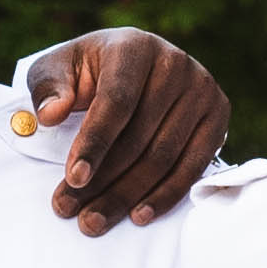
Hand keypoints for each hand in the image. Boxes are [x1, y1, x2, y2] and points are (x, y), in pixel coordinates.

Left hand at [25, 31, 230, 232]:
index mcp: (134, 47)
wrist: (130, 67)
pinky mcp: (218, 114)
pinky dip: (166, 194)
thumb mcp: (56, 70)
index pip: (117, 102)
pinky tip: (139, 215)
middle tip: (71, 210)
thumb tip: (50, 114)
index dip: (95, 144)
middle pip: (140, 136)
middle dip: (103, 180)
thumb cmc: (87, 73)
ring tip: (94, 221)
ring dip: (127, 195)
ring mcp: (202, 88)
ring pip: (164, 156)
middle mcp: (175, 63)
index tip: (74, 179)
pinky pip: (194, 165)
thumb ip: (48, 89)